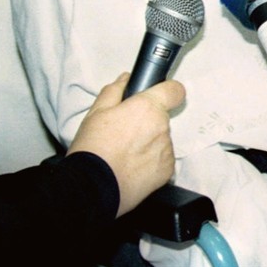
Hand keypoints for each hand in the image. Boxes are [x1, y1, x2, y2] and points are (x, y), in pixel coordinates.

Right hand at [68, 73, 183, 216]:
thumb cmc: (92, 149)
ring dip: (149, 143)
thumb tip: (126, 79)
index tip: (159, 96)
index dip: (167, 91)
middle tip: (124, 134)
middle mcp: (162, 126)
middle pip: (162, 118)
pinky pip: (162, 159)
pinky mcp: (167, 170)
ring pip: (161, 139)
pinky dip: (151, 162)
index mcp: (147, 108)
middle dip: (147, 122)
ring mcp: (166, 149)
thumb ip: (115, 91)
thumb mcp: (96, 113)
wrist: (91, 187)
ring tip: (124, 154)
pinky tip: (131, 167)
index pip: (175, 90)